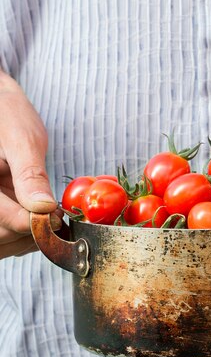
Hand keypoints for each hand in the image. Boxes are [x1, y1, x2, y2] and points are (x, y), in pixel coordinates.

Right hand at [0, 72, 60, 258]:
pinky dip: (22, 234)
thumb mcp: (22, 140)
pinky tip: (39, 219)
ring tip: (50, 219)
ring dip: (28, 238)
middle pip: (1, 235)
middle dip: (31, 232)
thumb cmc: (6, 115)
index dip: (32, 224)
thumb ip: (30, 175)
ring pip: (2, 241)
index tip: (58, 218)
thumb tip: (44, 208)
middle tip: (58, 219)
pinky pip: (2, 233)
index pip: (3, 219)